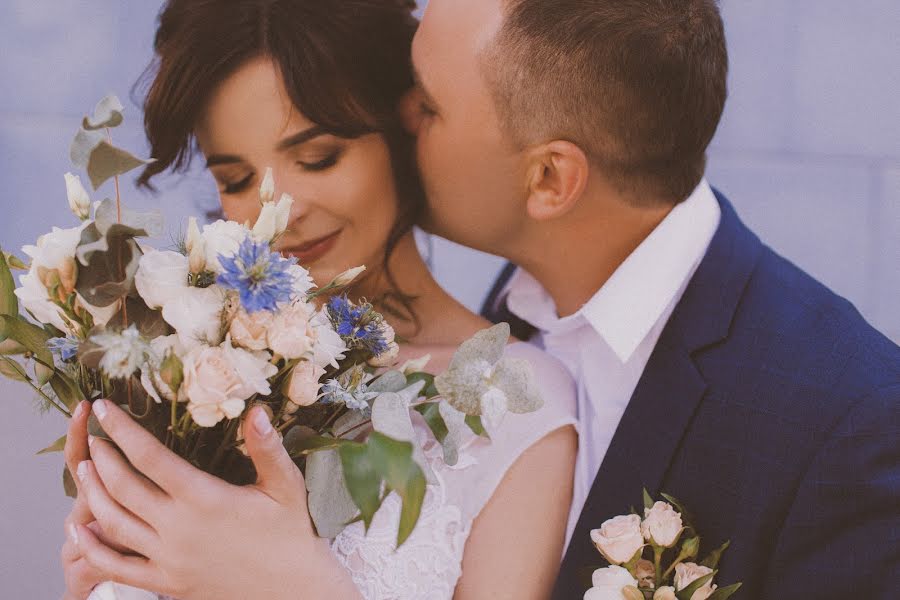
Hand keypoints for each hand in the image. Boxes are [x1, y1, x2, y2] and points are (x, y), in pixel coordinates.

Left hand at [70, 400, 359, 599]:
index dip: (122, 429)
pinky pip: (117, 567)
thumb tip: (256, 410)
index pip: (150, 456)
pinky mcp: (167, 582)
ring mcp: (169, 558)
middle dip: (102, 457)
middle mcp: (179, 528)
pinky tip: (79, 530)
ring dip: (92, 493)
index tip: (105, 407)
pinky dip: (92, 548)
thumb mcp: (286, 485)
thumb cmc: (292, 533)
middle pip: (123, 486)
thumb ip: (267, 447)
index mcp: (205, 498)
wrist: (293, 590)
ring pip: (113, 522)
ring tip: (84, 468)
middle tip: (95, 435)